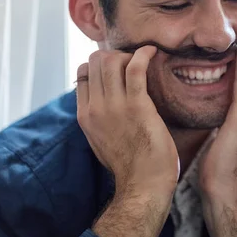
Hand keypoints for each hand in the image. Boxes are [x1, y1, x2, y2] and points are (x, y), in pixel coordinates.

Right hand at [76, 46, 178, 196]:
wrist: (143, 184)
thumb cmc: (131, 165)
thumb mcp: (102, 139)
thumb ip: (100, 118)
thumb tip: (106, 99)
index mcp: (85, 115)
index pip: (83, 73)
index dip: (101, 63)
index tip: (120, 65)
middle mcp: (95, 108)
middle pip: (96, 61)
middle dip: (115, 54)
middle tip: (134, 61)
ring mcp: (114, 106)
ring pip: (112, 60)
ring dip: (129, 53)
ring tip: (144, 59)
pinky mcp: (137, 106)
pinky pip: (135, 68)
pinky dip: (144, 54)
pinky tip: (153, 52)